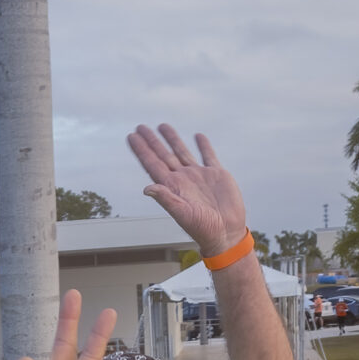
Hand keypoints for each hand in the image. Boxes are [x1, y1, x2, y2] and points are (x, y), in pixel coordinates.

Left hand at [128, 124, 248, 259]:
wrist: (226, 233)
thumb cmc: (203, 229)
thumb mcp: (182, 214)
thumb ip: (166, 199)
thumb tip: (147, 188)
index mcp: (172, 187)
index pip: (152, 164)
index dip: (141, 151)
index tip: (132, 136)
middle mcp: (183, 179)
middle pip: (163, 155)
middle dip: (152, 141)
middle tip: (140, 127)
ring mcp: (199, 176)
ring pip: (182, 152)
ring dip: (172, 139)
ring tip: (162, 126)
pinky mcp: (216, 175)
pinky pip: (208, 156)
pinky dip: (203, 145)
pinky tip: (197, 136)